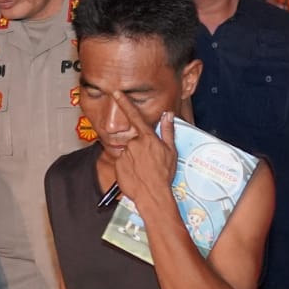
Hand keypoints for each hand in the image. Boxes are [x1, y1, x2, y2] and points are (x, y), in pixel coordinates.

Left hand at [108, 98, 178, 217]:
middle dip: (140, 149)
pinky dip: (127, 168)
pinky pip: (122, 163)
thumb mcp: (171, 151)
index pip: (135, 116)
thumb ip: (168, 131)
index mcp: (147, 138)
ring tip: (144, 171)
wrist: (152, 194)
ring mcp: (124, 154)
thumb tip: (168, 115)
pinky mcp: (117, 165)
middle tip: (149, 163)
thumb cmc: (164, 174)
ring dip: (134, 159)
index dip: (125, 103)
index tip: (117, 93)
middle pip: (135, 141)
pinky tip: (136, 175)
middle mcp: (134, 143)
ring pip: (128, 153)